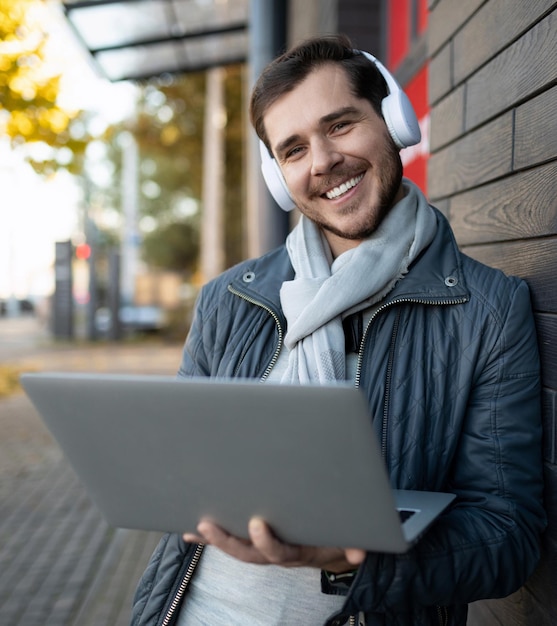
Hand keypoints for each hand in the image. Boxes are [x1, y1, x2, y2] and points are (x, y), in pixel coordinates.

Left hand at [183, 517, 365, 572]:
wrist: (330, 549)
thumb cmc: (335, 538)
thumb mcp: (347, 540)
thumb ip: (352, 545)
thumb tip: (359, 553)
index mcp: (296, 553)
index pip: (278, 552)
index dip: (266, 541)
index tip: (256, 523)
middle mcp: (276, 555)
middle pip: (248, 554)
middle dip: (227, 541)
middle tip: (207, 524)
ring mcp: (264, 552)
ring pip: (237, 549)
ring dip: (214, 540)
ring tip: (194, 527)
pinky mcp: (254, 544)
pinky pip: (231, 543)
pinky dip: (210, 540)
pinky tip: (190, 532)